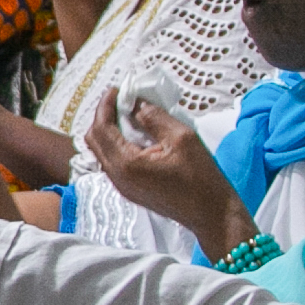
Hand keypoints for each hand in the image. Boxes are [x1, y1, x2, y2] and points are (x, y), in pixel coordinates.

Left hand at [83, 96, 253, 258]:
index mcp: (126, 164)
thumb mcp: (181, 138)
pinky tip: (136, 134)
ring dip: (110, 130)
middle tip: (121, 100)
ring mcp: (122, 186)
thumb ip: (154, 117)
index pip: (101, 128)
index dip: (105, 105)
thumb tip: (137, 104)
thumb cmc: (201, 178)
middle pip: (94, 140)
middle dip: (104, 116)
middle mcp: (117, 177)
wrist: (210, 213)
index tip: (116, 90)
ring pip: (101, 151)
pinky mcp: (129, 190)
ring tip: (130, 114)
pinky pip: (112, 162)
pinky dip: (117, 144)